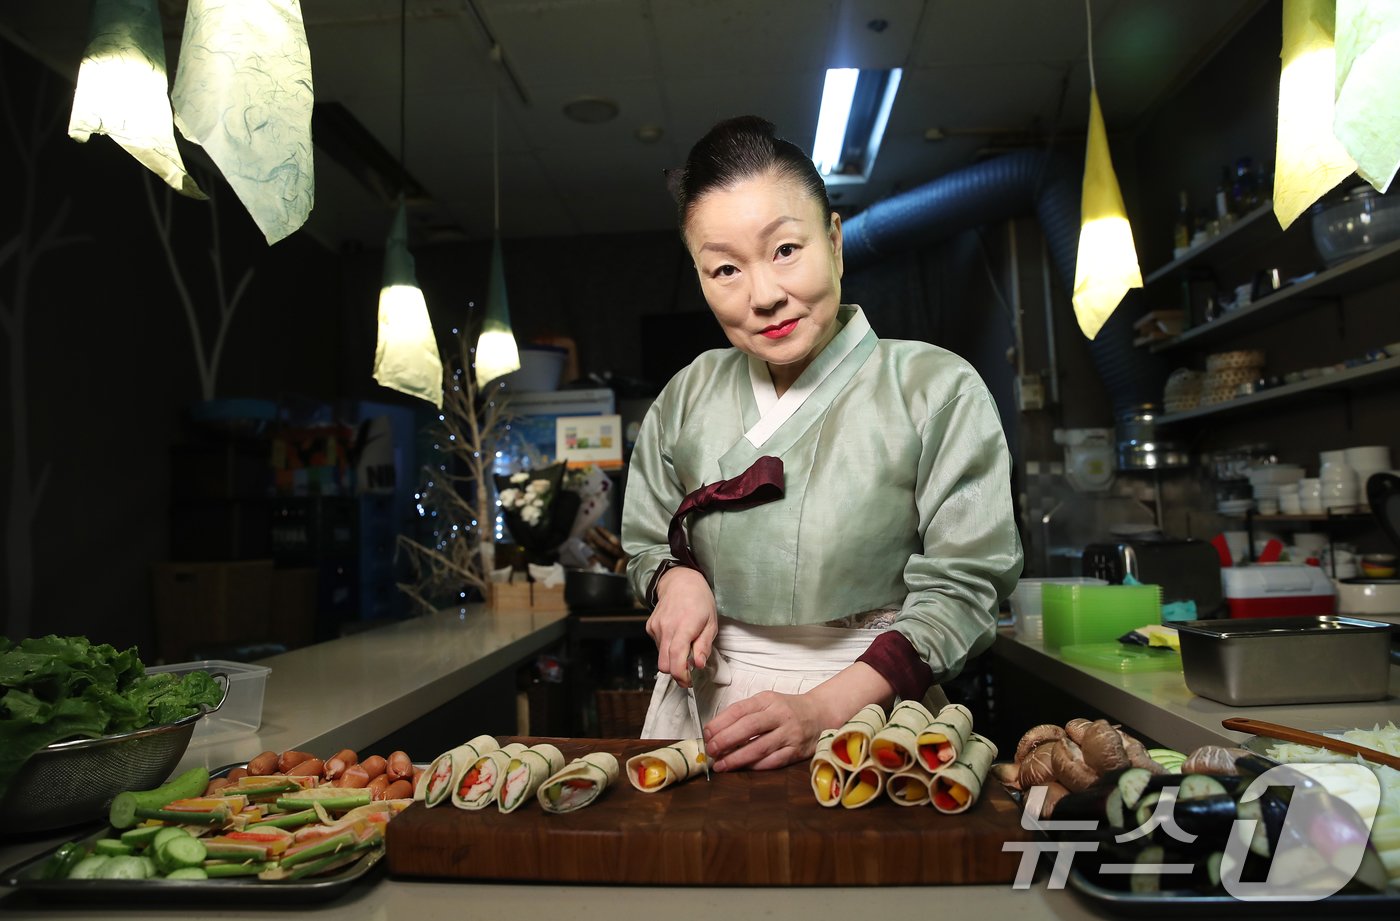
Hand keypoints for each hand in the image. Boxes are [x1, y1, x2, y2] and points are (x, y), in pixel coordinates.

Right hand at [645, 566, 715, 686]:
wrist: (680, 582)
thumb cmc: (700, 601)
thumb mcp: (711, 623)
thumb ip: (704, 645)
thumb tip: (698, 665)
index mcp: (684, 627)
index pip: (676, 660)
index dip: (681, 676)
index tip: (689, 681)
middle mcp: (666, 628)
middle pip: (664, 665)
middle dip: (676, 673)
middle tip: (689, 672)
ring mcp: (656, 627)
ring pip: (660, 656)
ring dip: (672, 659)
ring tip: (685, 647)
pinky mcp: (650, 627)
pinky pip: (658, 646)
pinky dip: (667, 648)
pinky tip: (676, 637)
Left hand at [702, 690, 827, 770]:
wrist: (820, 714)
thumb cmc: (786, 709)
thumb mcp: (766, 702)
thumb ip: (745, 713)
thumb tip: (715, 731)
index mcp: (768, 700)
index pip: (740, 710)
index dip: (721, 722)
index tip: (706, 733)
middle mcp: (780, 715)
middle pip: (749, 727)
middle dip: (726, 740)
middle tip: (710, 750)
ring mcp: (790, 734)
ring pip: (760, 747)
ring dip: (737, 758)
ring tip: (720, 765)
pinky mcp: (797, 751)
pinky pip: (774, 761)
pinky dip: (756, 766)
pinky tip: (742, 769)